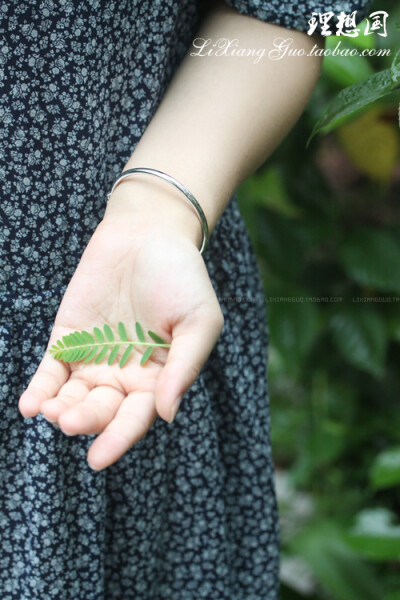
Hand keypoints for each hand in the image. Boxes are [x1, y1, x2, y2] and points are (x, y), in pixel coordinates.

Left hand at [18, 183, 223, 470]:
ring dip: (60, 409)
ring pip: (73, 397)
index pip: (136, 418)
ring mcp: (93, 357)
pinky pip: (51, 371)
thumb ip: (184, 367)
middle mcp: (123, 374)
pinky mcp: (68, 337)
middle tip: (69, 422)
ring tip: (50, 412)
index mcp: (157, 377)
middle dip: (85, 421)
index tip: (97, 458)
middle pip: (101, 411)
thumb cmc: (182, 277)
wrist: (149, 232)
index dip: (118, 439)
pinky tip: (30, 405)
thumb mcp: (199, 321)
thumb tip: (167, 415)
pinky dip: (39, 389)